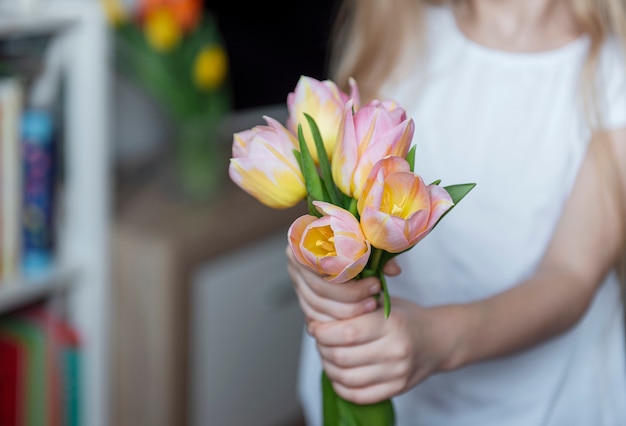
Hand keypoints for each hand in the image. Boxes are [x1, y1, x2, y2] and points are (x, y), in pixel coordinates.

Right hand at [286, 246, 401, 323]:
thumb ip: (378, 249)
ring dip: (347, 312)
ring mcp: (298, 281)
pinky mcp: (303, 296)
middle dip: (351, 299)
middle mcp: (296, 262)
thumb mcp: (366, 237)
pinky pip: (317, 316)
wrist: (344, 240)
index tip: (376, 283)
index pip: (323, 267)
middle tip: (375, 298)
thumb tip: (393, 270)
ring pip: (318, 306)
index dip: (350, 278)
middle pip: (320, 290)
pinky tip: (358, 316)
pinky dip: (338, 319)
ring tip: (371, 306)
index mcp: (304, 240)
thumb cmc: (353, 235)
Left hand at [309, 298, 458, 404]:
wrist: (438, 340)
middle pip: (341, 355)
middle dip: (322, 348)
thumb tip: (316, 317)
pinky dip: (340, 386)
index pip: (346, 331)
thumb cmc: (404, 318)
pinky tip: (339, 373)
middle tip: (320, 340)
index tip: (314, 326)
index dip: (322, 331)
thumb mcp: (383, 302)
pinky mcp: (396, 389)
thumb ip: (353, 308)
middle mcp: (395, 349)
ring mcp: (397, 372)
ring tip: (328, 355)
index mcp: (391, 323)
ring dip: (328, 366)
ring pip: (345, 377)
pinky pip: (357, 395)